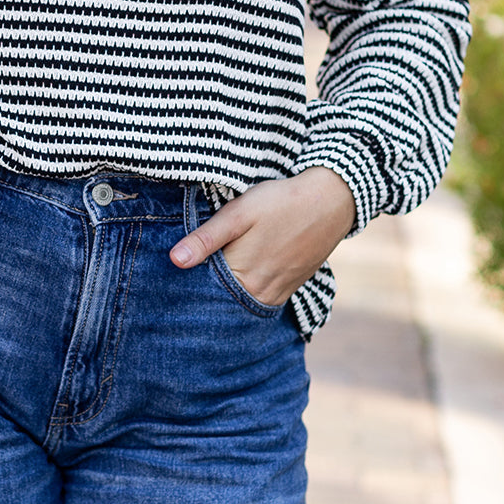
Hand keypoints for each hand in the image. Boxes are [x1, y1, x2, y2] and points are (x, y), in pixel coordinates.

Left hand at [169, 168, 356, 305]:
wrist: (330, 202)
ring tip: (214, 274)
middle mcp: (259, 293)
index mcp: (241, 276)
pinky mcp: (289, 289)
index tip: (174, 277)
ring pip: (241, 301)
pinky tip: (240, 276)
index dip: (187, 283)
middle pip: (222, 300)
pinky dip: (247, 292)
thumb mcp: (238, 213)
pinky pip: (260, 299)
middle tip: (189, 276)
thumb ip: (206, 239)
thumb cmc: (280, 203)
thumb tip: (175, 261)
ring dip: (226, 292)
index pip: (202, 292)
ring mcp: (277, 294)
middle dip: (205, 291)